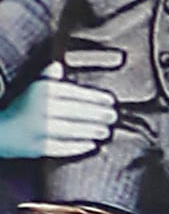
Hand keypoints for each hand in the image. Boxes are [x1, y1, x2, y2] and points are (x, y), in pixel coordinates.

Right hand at [0, 69, 116, 159]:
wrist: (0, 132)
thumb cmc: (21, 108)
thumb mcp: (33, 89)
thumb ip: (48, 77)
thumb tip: (59, 65)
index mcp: (44, 92)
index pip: (77, 94)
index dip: (97, 98)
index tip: (111, 101)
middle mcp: (43, 109)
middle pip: (79, 112)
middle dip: (100, 115)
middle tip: (113, 117)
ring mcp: (41, 130)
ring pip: (74, 130)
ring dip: (93, 131)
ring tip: (106, 131)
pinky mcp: (39, 148)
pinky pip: (64, 147)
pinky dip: (79, 146)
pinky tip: (92, 145)